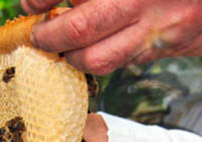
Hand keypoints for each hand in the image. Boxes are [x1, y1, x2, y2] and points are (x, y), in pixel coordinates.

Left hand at [21, 0, 201, 73]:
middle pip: (77, 22)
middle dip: (45, 31)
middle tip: (35, 29)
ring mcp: (158, 21)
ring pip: (93, 53)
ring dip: (67, 54)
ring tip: (57, 46)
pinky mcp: (166, 44)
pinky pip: (118, 60)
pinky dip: (95, 60)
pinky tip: (87, 50)